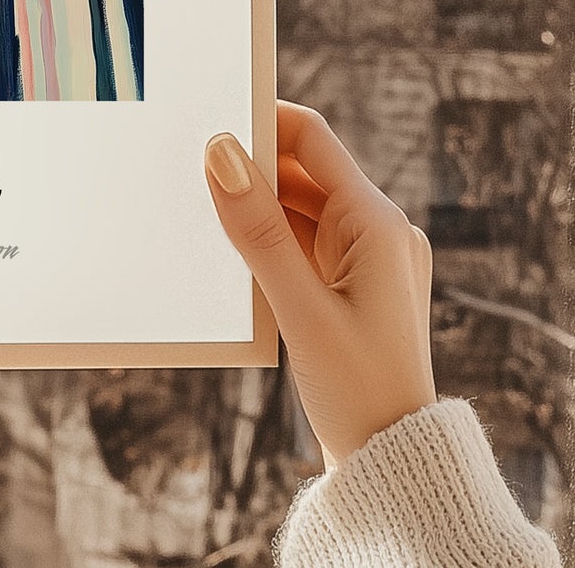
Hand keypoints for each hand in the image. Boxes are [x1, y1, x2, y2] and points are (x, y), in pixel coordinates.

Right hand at [205, 101, 435, 465]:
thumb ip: (256, 228)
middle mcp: (378, 229)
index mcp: (376, 223)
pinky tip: (230, 251)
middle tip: (188, 170)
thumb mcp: (298, 307)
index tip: (206, 120)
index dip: (260, 121)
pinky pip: (303, 238)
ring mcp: (367, 256)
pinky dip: (268, 237)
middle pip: (302, 169)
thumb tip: (219, 152)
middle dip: (248, 166)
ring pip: (299, 204)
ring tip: (201, 213)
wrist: (394, 462)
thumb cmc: (356, 390)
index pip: (311, 139)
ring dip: (255, 205)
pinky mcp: (353, 281)